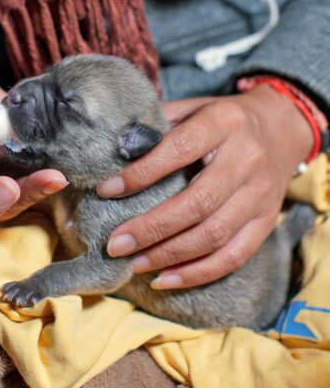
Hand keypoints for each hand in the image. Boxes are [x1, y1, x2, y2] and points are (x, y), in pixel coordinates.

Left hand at [97, 85, 312, 288]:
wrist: (281, 127)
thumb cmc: (221, 120)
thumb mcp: (192, 108)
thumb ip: (158, 126)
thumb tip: (114, 150)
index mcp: (223, 123)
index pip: (178, 150)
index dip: (140, 174)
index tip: (107, 192)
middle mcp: (246, 159)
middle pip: (198, 203)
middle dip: (151, 229)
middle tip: (115, 245)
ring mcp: (260, 194)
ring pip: (214, 235)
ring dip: (169, 256)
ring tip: (134, 264)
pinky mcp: (267, 220)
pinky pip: (234, 256)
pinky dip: (197, 273)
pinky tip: (165, 279)